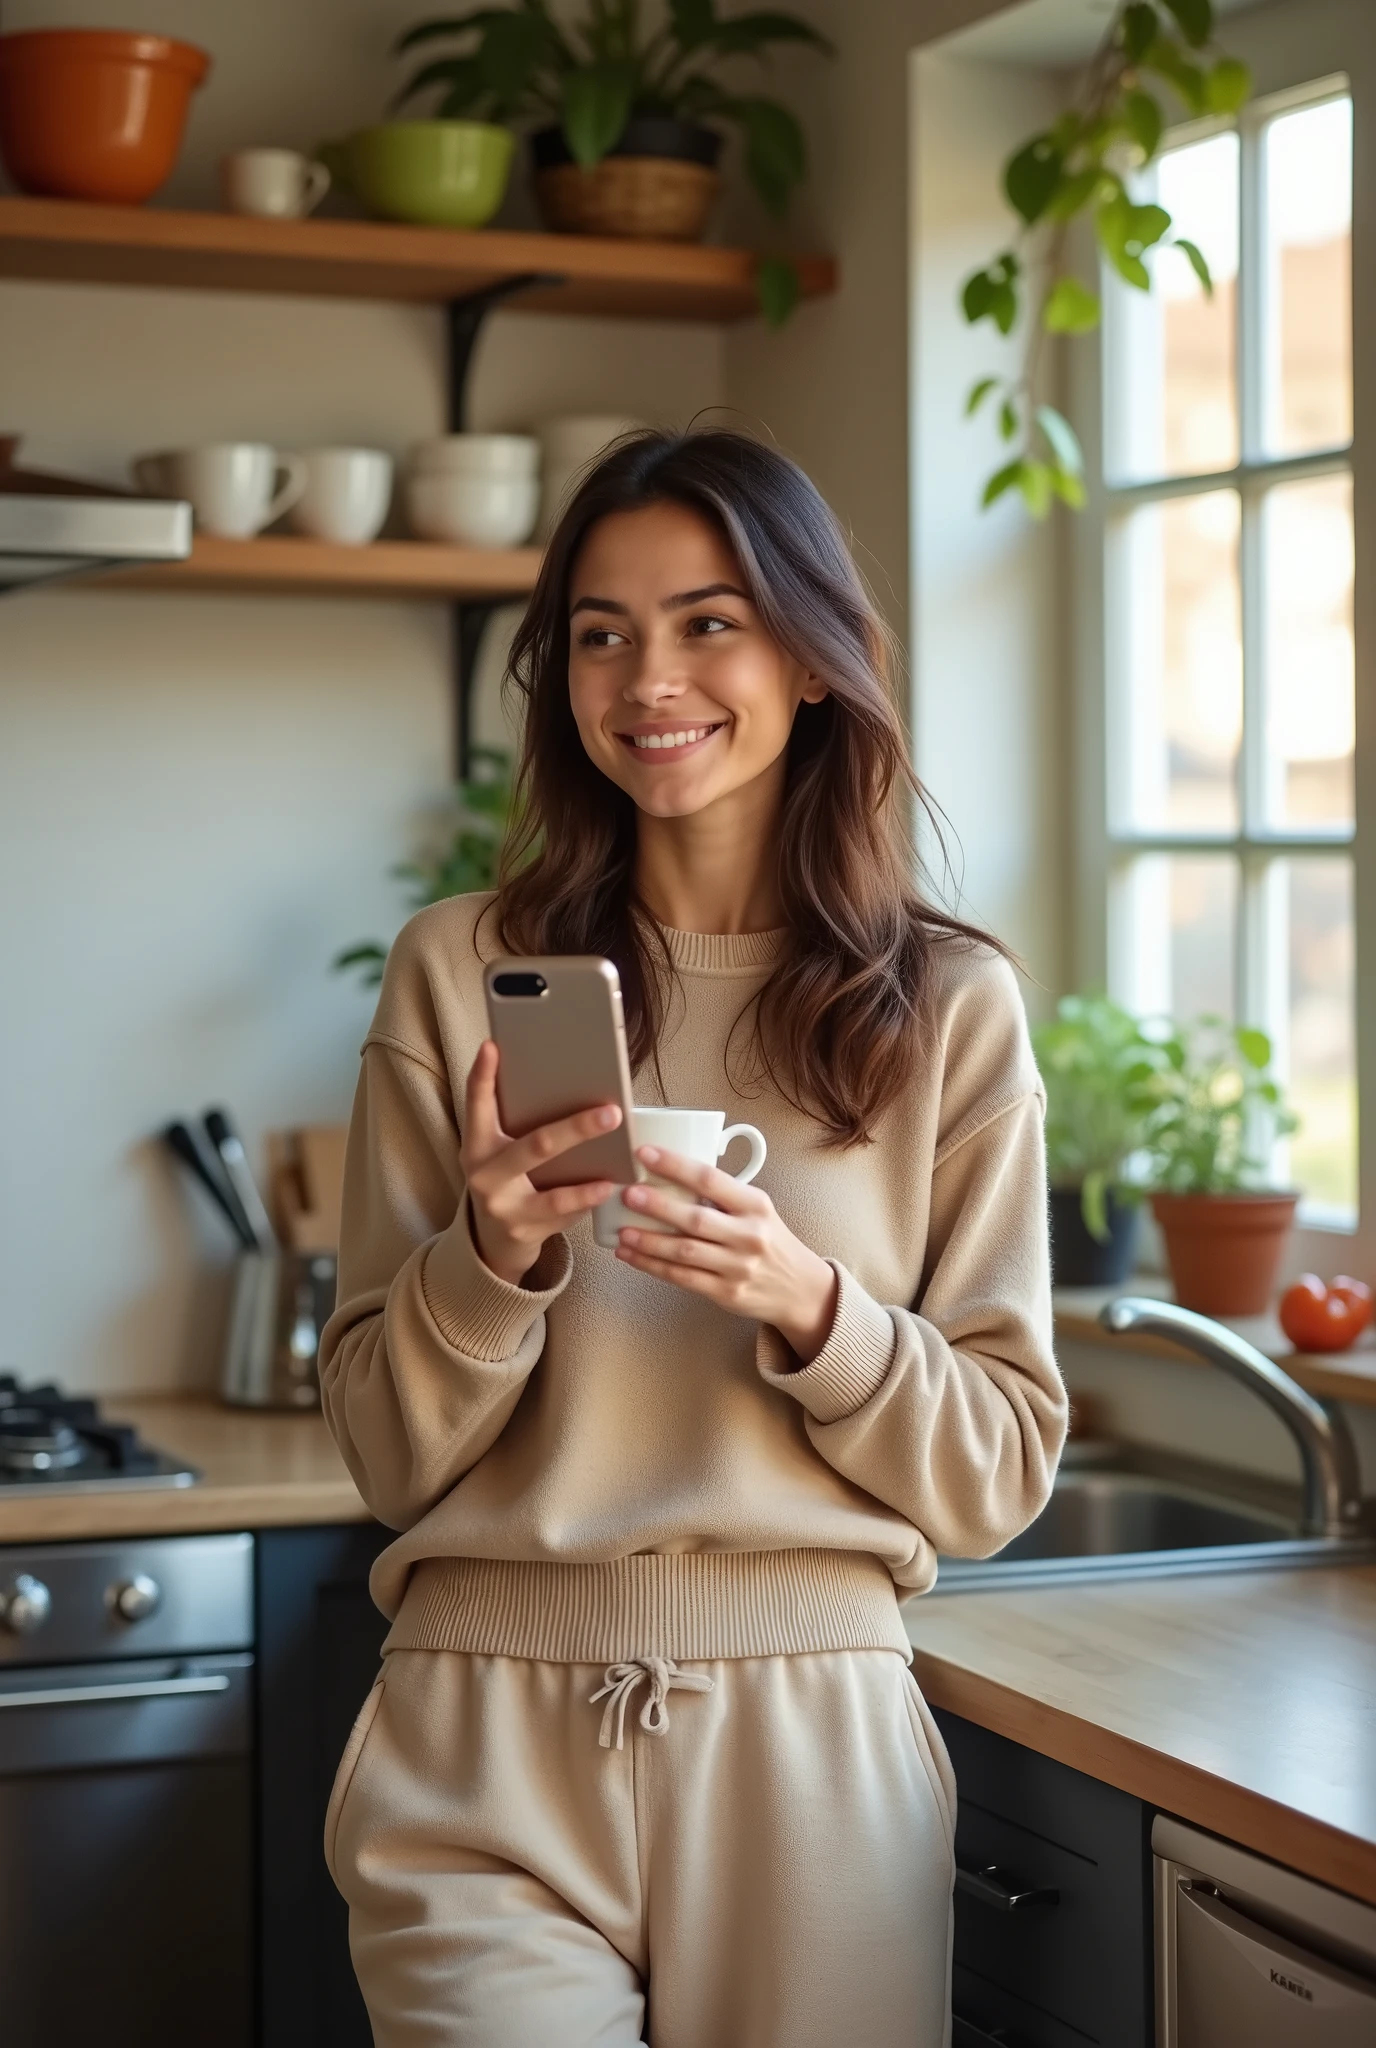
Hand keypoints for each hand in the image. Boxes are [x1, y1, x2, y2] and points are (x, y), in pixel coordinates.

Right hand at [461, 1040, 619, 1286]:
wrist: (493, 1241)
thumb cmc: (507, 1181)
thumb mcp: (501, 1153)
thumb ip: (520, 1128)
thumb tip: (575, 1089)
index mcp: (477, 1145)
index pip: (476, 1104)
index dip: (483, 1076)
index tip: (492, 1046)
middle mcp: (484, 1175)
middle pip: (535, 1146)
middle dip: (577, 1129)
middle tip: (612, 1112)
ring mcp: (503, 1207)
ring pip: (554, 1195)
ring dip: (587, 1186)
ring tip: (613, 1176)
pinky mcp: (523, 1232)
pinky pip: (563, 1217)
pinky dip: (586, 1205)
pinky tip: (605, 1194)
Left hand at [614, 1145, 838, 1363]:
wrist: (800, 1289)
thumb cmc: (770, 1241)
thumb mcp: (758, 1210)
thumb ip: (724, 1196)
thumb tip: (670, 1175)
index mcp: (755, 1205)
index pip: (710, 1179)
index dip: (675, 1165)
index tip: (645, 1153)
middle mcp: (748, 1235)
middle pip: (695, 1219)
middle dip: (657, 1207)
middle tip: (628, 1194)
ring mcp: (737, 1267)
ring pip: (684, 1252)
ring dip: (648, 1241)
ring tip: (622, 1231)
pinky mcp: (726, 1293)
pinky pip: (682, 1278)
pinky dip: (652, 1266)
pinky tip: (632, 1256)